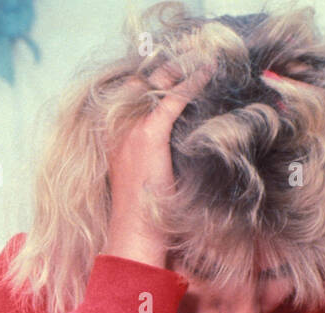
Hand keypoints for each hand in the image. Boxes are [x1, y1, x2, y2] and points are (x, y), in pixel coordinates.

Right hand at [101, 60, 214, 268]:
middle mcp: (120, 131)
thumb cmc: (145, 219)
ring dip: (181, 71)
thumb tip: (185, 148)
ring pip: (158, 86)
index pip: (134, 96)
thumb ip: (158, 160)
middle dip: (168, 71)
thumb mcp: (149, 182)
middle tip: (193, 62)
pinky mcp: (149, 137)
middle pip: (144, 84)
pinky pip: (173, 98)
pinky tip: (208, 73)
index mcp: (116, 141)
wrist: (134, 237)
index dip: (156, 82)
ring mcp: (132, 132)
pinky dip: (192, 83)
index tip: (177, 76)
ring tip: (202, 63)